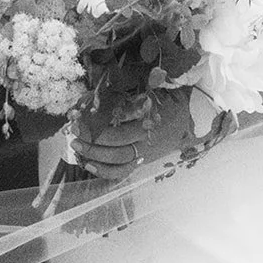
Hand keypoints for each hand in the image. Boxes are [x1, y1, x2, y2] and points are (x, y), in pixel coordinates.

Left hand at [71, 89, 200, 180]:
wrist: (188, 116)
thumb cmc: (163, 99)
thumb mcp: (145, 90)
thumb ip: (120, 94)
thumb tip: (87, 98)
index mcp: (150, 117)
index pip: (120, 124)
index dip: (97, 122)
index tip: (78, 115)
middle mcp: (148, 137)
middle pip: (118, 143)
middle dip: (92, 139)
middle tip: (74, 131)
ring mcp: (145, 152)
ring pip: (119, 160)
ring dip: (95, 155)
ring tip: (76, 146)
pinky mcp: (142, 161)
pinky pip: (123, 172)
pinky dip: (104, 171)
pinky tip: (88, 164)